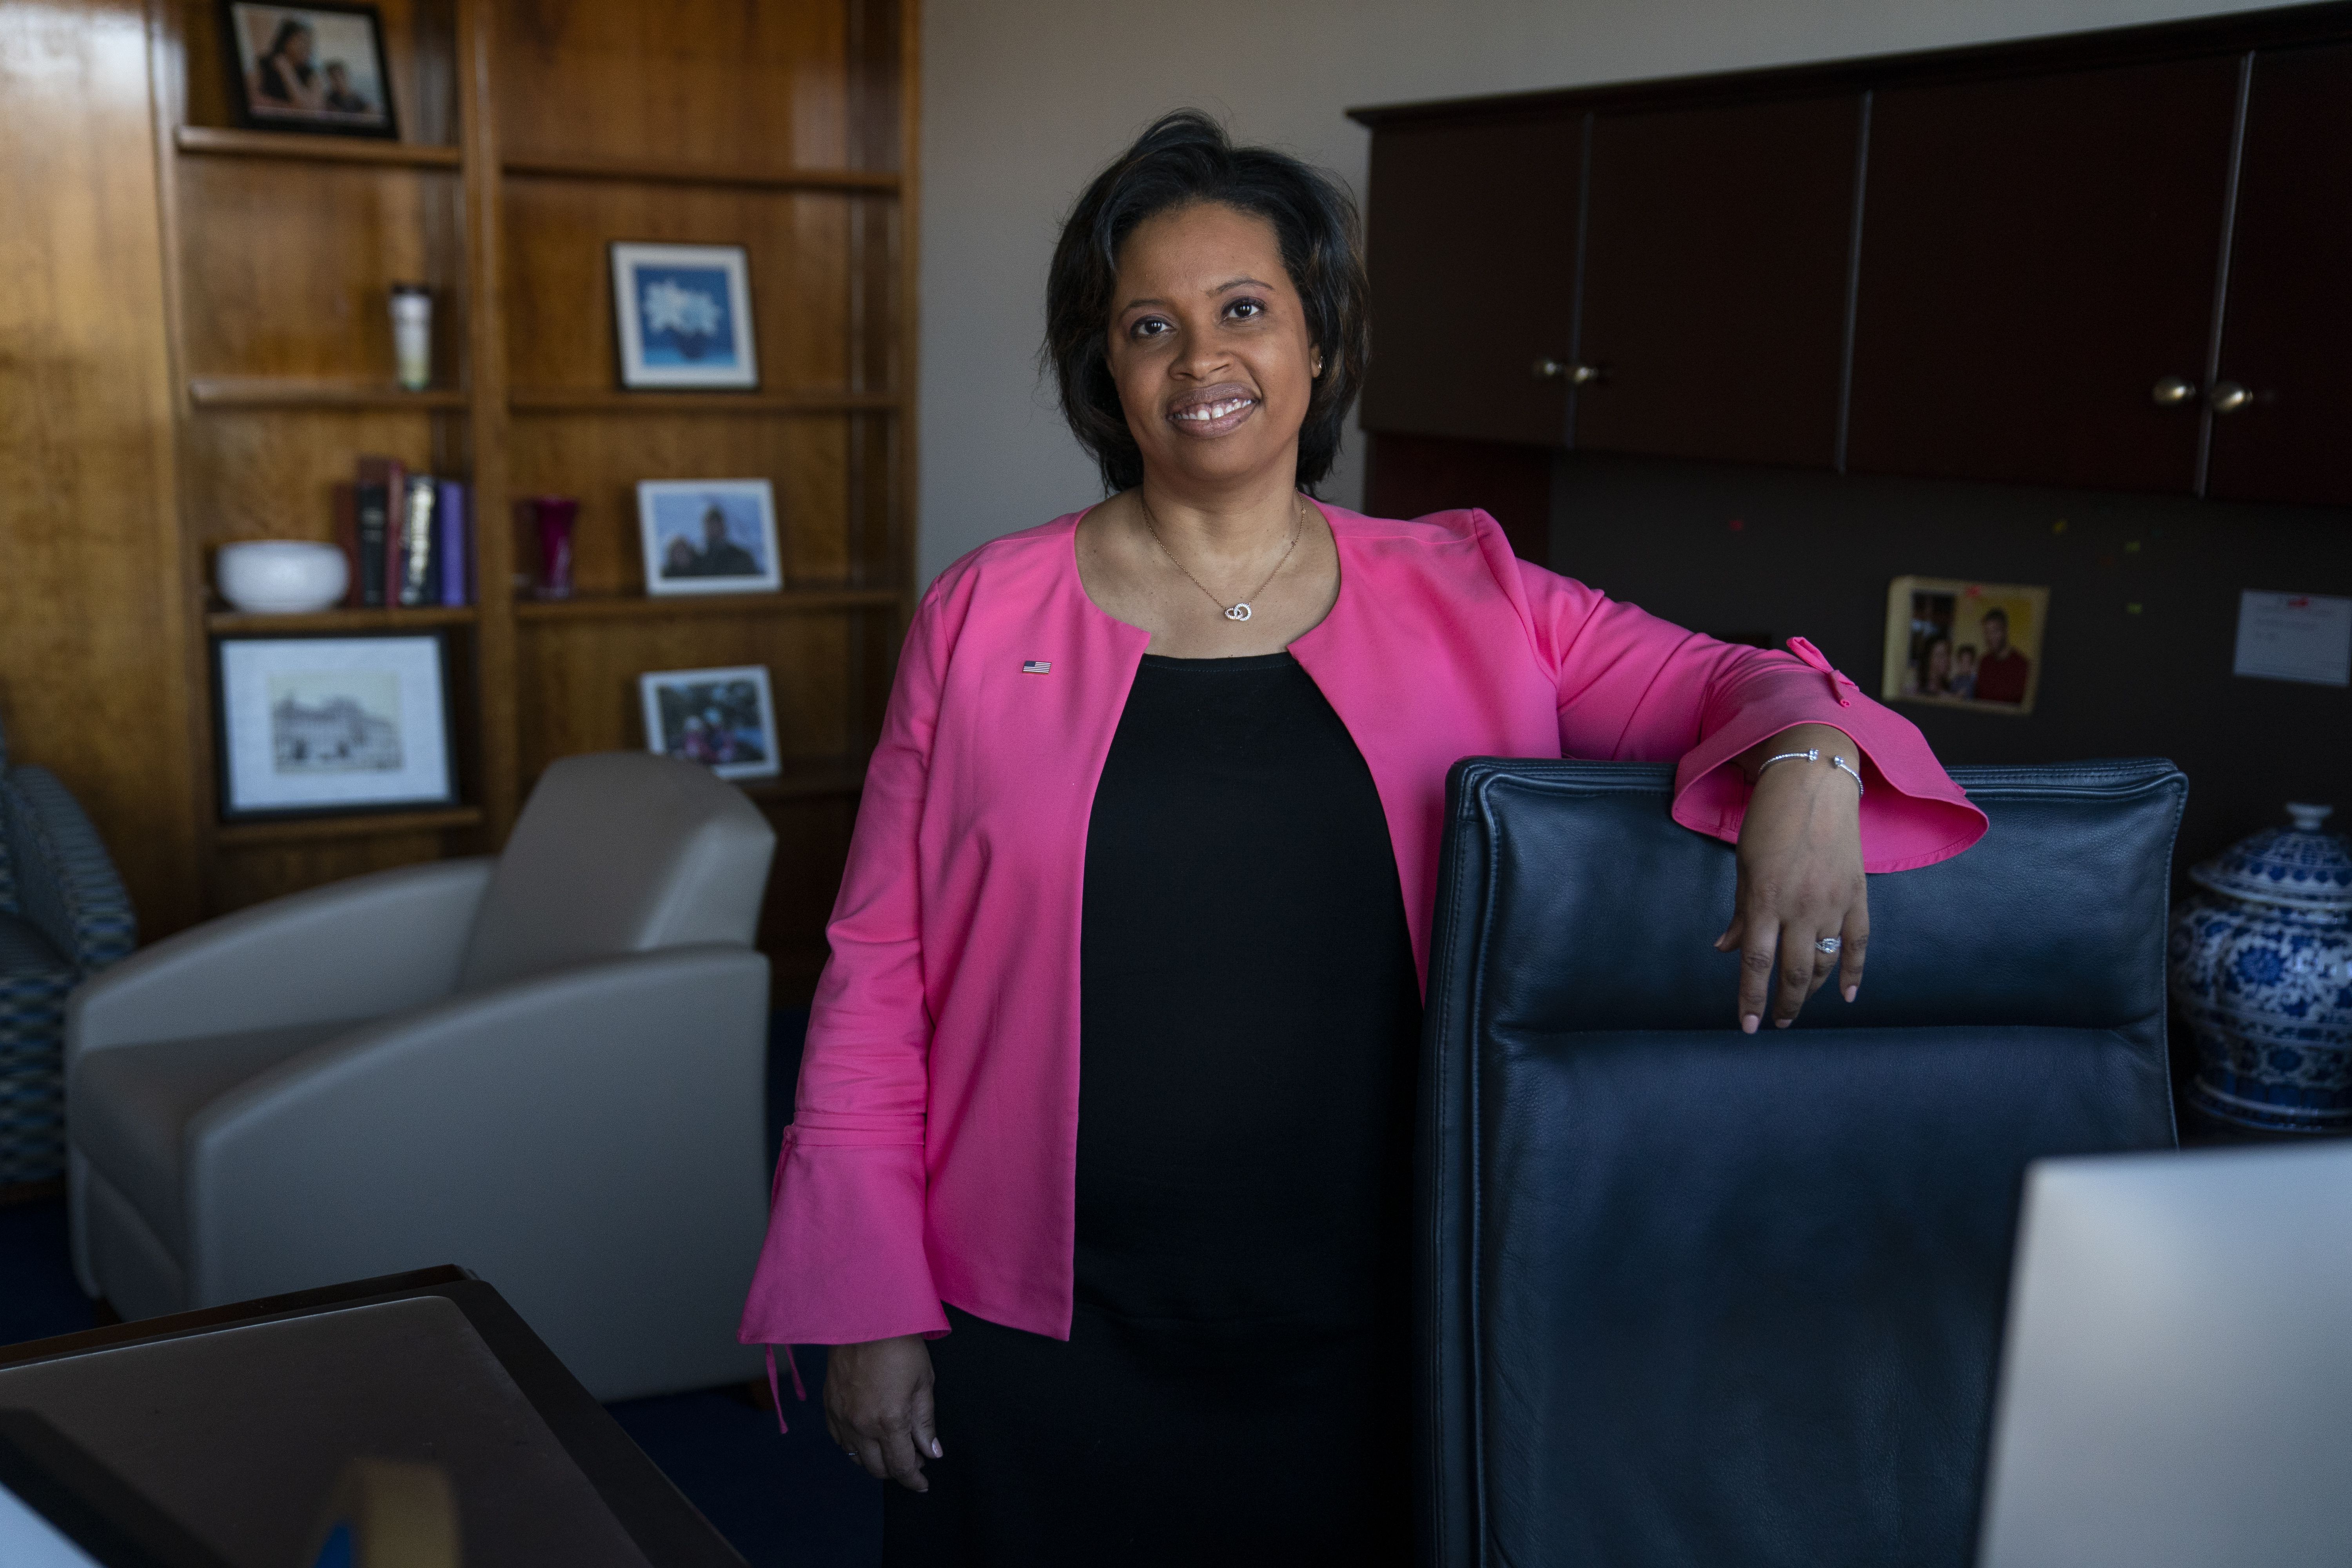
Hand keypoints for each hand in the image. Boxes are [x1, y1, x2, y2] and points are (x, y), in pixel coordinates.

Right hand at [824, 1335, 940, 1490]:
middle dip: (897, 1471)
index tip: (923, 1484)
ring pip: (856, 1458)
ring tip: (891, 1447)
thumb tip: (932, 1453)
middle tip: (913, 1459)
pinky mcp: (828, 1407)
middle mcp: (861, 1426)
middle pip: (877, 1468)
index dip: (914, 1480)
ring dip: (875, 1460)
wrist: (865, 1317)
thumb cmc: (901, 1345)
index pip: (902, 1466)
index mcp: (889, 1421)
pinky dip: (855, 1446)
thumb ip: (925, 1423)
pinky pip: (840, 1440)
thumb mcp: (924, 1382)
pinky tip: (868, 1436)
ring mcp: (841, 1418)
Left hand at [1716, 724, 1868, 1031]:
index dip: (1750, 998)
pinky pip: (1859, 942)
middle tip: (1777, 1022)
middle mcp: (1800, 907)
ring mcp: (1833, 902)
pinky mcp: (1857, 894)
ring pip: (1826, 961)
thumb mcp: (1744, 865)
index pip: (1756, 962)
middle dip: (1785, 1003)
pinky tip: (1848, 995)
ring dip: (1813, 988)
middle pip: (1794, 971)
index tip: (1747, 1026)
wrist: (1815, 782)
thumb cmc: (1770, 820)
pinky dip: (1855, 971)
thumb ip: (1740, 912)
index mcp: (1765, 900)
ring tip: (1800, 1003)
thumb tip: (1726, 949)